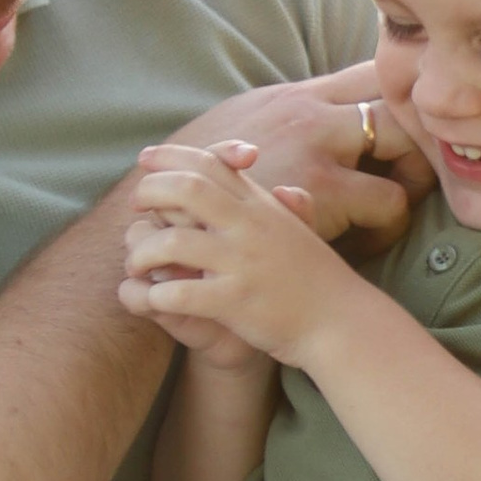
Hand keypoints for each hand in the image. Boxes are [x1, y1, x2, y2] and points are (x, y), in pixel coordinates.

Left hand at [121, 145, 352, 363]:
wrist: (343, 324)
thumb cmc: (320, 282)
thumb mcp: (303, 235)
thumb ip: (288, 208)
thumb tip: (284, 189)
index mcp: (261, 206)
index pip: (209, 163)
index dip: (171, 156)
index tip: (145, 160)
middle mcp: (250, 227)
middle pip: (185, 188)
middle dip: (150, 192)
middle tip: (136, 209)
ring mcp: (241, 263)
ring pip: (171, 242)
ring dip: (142, 252)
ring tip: (137, 265)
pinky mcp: (234, 301)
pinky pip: (179, 293)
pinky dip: (155, 296)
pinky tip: (153, 300)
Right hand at [141, 63, 431, 247]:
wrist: (166, 221)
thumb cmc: (202, 187)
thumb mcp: (241, 134)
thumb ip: (283, 122)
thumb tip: (319, 115)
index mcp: (296, 96)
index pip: (371, 69)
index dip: (403, 93)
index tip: (414, 126)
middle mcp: (312, 112)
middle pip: (400, 94)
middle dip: (422, 128)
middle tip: (422, 167)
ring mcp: (318, 149)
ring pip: (409, 144)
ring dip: (414, 176)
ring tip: (396, 206)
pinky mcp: (320, 192)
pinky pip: (389, 204)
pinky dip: (389, 224)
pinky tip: (369, 240)